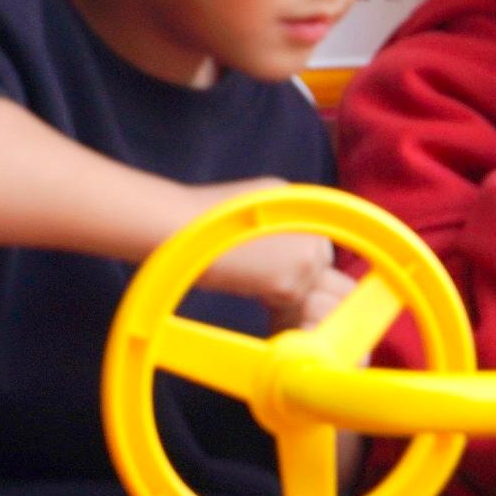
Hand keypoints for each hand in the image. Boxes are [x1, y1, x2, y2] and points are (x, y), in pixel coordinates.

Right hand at [186, 194, 357, 331]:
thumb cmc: (200, 218)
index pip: (313, 237)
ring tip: (247, 275)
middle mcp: (307, 221)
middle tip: (261, 274)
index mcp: (294, 197)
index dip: (294, 255)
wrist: (178, 226)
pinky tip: (246, 284)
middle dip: (295, 271)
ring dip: (282, 287)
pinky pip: (290, 299)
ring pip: (305, 283)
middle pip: (318, 261)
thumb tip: (285, 249)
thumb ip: (275, 220)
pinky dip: (270, 299)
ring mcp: (302, 251)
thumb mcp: (248, 204)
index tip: (269, 262)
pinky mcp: (289, 279)